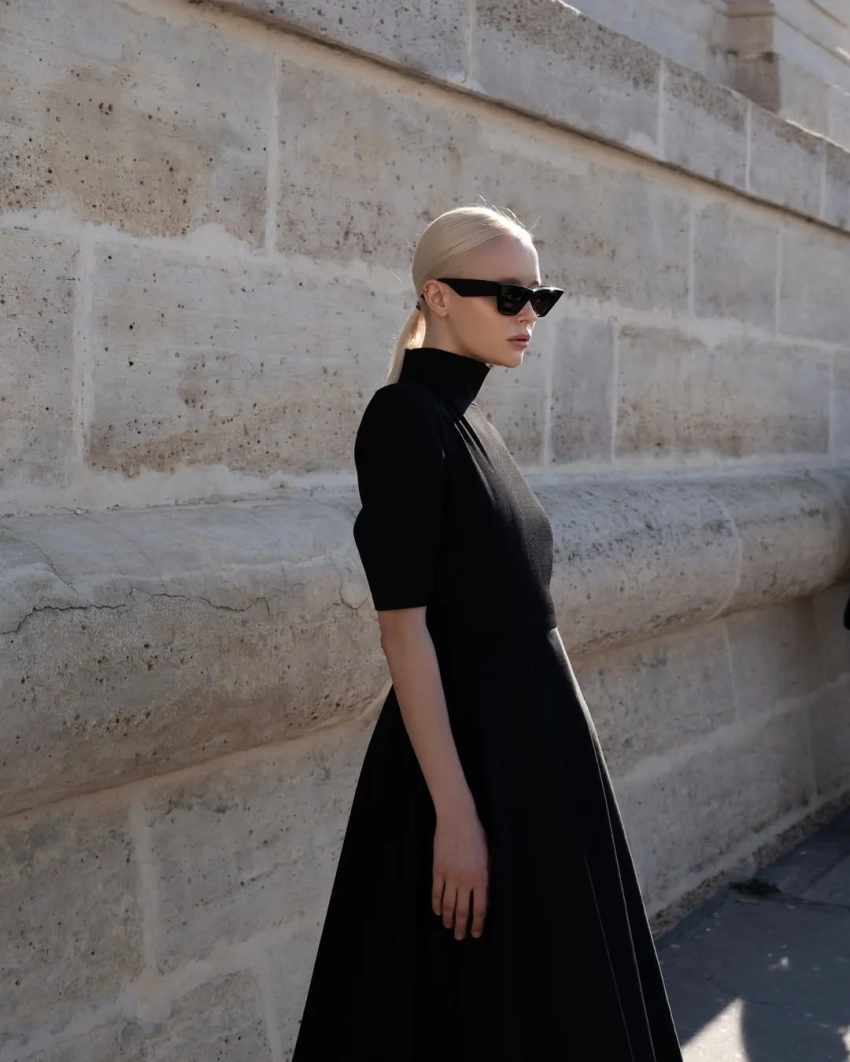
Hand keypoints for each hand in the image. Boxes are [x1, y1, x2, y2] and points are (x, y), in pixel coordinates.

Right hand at [432, 804, 488, 940]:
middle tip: (460, 937)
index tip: (475, 933)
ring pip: (447, 905)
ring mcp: (450, 876)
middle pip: (462, 911)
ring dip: (448, 919)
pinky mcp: (437, 870)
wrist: (457, 819)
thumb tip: (486, 903)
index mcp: (481, 878)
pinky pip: (436, 892)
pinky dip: (436, 905)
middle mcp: (465, 880)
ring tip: (448, 926)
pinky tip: (437, 911)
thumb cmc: (476, 836)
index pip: (479, 909)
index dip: (477, 924)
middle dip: (461, 927)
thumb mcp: (488, 858)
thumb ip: (487, 882)